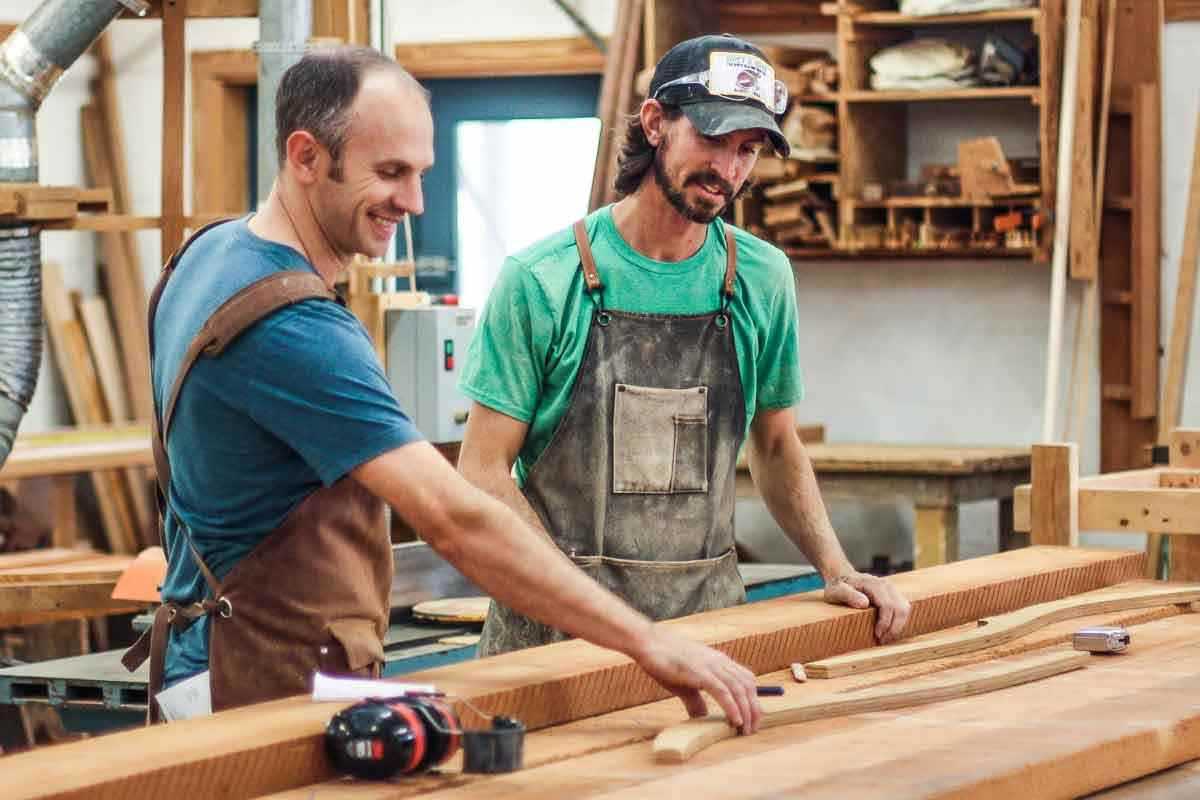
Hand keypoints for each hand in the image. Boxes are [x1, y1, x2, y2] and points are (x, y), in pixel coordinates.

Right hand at [629, 626, 762, 733]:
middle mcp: (720, 662)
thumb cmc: (665, 661)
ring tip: (746, 729)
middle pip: (748, 686)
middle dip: (754, 709)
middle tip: (752, 729)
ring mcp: (711, 666)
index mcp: (718, 661)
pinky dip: (732, 707)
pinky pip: (723, 691)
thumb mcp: (684, 684)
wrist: (648, 643)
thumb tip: (702, 718)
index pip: (746, 679)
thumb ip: (695, 700)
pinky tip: (735, 720)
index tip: (752, 717)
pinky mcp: (700, 672)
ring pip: (739, 689)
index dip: (753, 698)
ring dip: (746, 712)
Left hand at [824, 571, 910, 643]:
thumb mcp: (836, 591)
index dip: (885, 623)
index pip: (888, 605)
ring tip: (886, 637)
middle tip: (883, 640)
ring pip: (905, 609)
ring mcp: (892, 589)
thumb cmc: (838, 586)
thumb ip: (848, 595)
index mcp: (874, 584)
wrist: (843, 577)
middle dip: (894, 628)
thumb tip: (864, 603)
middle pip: (900, 608)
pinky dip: (899, 621)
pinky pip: (903, 609)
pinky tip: (889, 630)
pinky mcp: (894, 595)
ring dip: (899, 625)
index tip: (877, 635)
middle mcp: (886, 585)